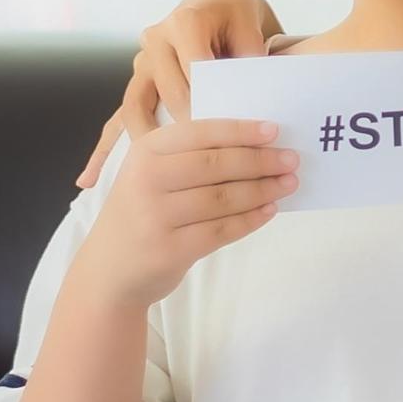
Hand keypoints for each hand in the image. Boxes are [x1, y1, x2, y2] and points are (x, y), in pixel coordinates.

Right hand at [69, 119, 297, 310]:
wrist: (110, 270)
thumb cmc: (142, 213)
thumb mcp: (151, 175)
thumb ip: (190, 156)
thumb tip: (256, 144)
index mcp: (145, 152)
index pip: (200, 133)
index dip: (241, 131)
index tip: (275, 131)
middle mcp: (147, 179)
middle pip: (216, 164)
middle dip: (260, 160)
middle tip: (292, 160)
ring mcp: (156, 216)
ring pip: (223, 198)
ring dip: (263, 189)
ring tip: (288, 184)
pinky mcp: (170, 249)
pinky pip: (222, 230)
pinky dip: (251, 219)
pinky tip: (270, 210)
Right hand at [76, 0, 284, 187]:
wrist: (216, 4)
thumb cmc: (237, 20)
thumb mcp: (251, 30)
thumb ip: (251, 58)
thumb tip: (252, 99)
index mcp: (185, 24)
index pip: (197, 69)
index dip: (212, 101)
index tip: (227, 134)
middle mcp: (155, 43)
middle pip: (168, 93)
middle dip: (188, 128)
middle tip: (206, 164)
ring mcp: (141, 65)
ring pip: (135, 109)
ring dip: (143, 143)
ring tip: (146, 178)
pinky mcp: (136, 86)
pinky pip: (116, 121)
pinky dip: (103, 152)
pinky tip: (89, 180)